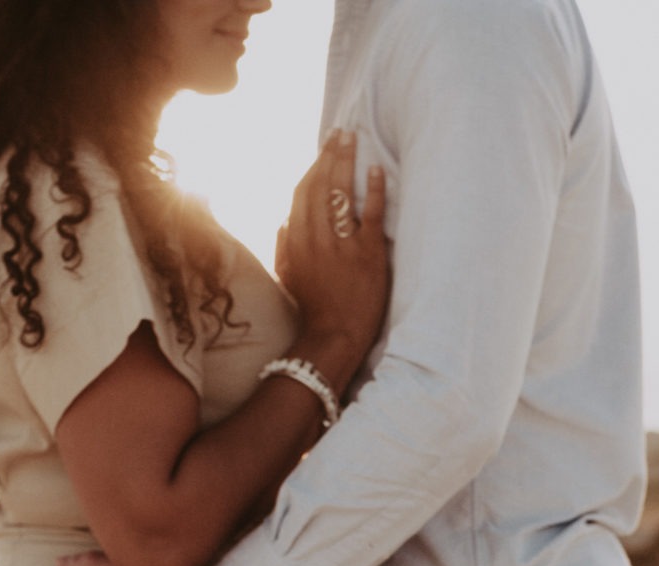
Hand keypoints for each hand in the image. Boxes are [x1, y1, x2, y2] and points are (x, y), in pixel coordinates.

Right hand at [276, 130, 390, 374]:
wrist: (334, 337)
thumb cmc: (312, 309)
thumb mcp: (287, 277)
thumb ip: (283, 247)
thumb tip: (284, 220)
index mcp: (296, 241)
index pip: (301, 194)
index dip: (312, 169)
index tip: (321, 152)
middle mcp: (316, 238)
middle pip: (320, 185)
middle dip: (329, 155)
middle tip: (340, 134)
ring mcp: (343, 245)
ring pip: (341, 193)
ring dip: (347, 162)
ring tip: (353, 139)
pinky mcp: (369, 255)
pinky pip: (372, 215)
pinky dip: (373, 190)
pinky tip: (375, 170)